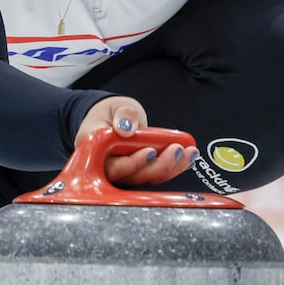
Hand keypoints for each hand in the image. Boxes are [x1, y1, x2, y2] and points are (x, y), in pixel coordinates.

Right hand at [75, 96, 198, 186]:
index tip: (151, 151)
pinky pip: (155, 175)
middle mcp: (106, 166)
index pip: (112, 164)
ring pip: (147, 178)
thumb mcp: (117, 105)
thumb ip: (124, 113)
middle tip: (177, 150)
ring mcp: (124, 173)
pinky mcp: (138, 174)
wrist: (113, 118)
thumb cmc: (112, 113)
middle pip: (132, 176)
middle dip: (158, 166)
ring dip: (171, 168)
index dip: (133, 162)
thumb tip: (127, 129)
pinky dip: (173, 168)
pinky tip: (188, 157)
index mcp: (94, 148)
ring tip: (189, 152)